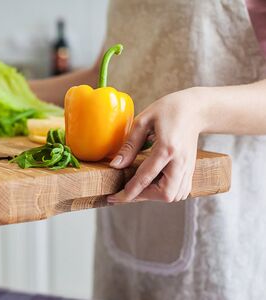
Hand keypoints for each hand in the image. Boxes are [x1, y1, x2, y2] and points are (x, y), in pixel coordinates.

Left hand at [107, 87, 205, 202]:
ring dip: (155, 196)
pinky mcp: (191, 170)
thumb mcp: (143, 121)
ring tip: (138, 187)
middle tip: (126, 191)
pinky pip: (181, 191)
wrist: (196, 109)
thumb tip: (116, 165)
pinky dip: (166, 192)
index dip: (128, 191)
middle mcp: (180, 162)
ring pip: (174, 196)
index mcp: (167, 148)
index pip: (146, 177)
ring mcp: (188, 167)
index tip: (113, 198)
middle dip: (144, 197)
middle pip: (165, 194)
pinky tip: (153, 184)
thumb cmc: (167, 110)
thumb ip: (129, 145)